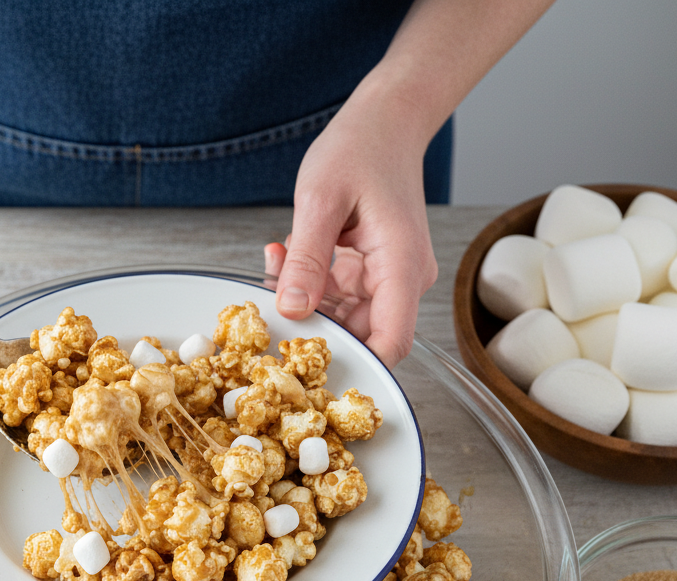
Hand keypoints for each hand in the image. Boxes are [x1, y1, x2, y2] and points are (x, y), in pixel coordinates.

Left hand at [265, 93, 437, 367]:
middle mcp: (403, 278)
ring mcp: (389, 276)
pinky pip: (338, 294)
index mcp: (402, 266)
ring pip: (342, 314)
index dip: (355, 363)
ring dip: (304, 297)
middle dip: (311, 321)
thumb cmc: (361, 148)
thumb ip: (308, 260)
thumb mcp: (320, 201)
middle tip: (273, 290)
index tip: (307, 364)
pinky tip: (290, 253)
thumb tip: (294, 311)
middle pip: (360, 332)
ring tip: (279, 258)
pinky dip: (309, 280)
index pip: (391, 342)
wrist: (384, 120)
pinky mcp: (372, 270)